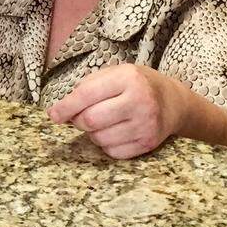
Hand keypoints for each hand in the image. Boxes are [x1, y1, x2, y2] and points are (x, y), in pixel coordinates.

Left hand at [47, 64, 188, 158]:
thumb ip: (86, 87)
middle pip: (90, 120)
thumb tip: (60, 112)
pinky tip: (115, 131)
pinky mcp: (148, 144)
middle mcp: (140, 101)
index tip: (53, 115)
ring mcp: (146, 125)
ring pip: (99, 138)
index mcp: (128, 78)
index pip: (86, 95)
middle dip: (78, 120)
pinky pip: (112, 152)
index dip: (65, 107)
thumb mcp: (114, 73)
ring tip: (103, 121)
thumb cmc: (135, 85)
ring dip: (92, 133)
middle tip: (81, 116)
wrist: (173, 101)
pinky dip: (106, 144)